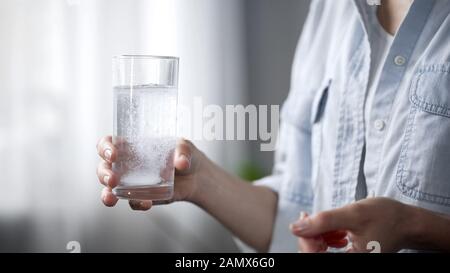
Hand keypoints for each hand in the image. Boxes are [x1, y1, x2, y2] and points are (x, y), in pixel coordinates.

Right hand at [96, 136, 203, 210]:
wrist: (196, 176)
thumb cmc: (184, 154)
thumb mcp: (185, 146)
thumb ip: (182, 151)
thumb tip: (181, 163)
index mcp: (131, 146)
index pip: (108, 144)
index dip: (105, 148)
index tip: (113, 154)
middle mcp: (126, 164)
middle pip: (103, 168)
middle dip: (103, 174)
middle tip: (112, 179)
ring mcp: (132, 182)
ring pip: (110, 189)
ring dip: (107, 194)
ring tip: (112, 198)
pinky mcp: (142, 196)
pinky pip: (132, 201)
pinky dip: (136, 203)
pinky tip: (145, 203)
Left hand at [290, 197, 411, 251]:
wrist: (407, 222)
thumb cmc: (385, 217)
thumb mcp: (353, 215)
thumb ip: (323, 221)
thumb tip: (294, 227)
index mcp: (353, 259)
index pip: (313, 256)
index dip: (304, 239)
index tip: (304, 218)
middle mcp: (350, 261)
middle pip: (314, 253)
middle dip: (310, 235)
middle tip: (311, 216)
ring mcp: (349, 258)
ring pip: (320, 250)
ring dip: (318, 234)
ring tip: (327, 221)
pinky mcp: (348, 255)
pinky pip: (328, 249)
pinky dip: (327, 236)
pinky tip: (335, 228)